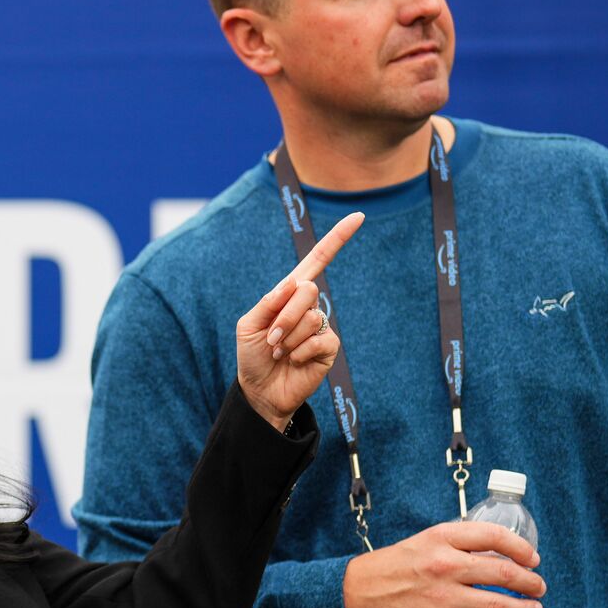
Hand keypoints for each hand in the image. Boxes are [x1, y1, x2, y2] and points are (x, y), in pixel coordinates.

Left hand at [236, 211, 363, 431]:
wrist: (260, 390)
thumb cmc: (253, 355)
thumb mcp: (249, 325)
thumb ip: (268, 303)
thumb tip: (293, 284)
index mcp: (289, 294)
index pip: (317, 261)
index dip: (336, 239)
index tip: (358, 217)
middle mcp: (309, 306)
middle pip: (308, 290)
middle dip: (284, 316)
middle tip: (272, 339)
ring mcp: (321, 326)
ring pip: (311, 318)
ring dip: (288, 339)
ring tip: (280, 353)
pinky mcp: (329, 347)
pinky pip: (320, 340)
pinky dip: (300, 352)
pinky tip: (294, 361)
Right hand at [341, 521, 543, 607]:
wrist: (359, 593)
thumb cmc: (395, 565)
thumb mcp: (426, 541)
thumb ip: (460, 545)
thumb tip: (499, 555)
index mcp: (442, 538)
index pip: (494, 537)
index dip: (522, 548)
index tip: (532, 558)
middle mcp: (445, 564)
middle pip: (504, 573)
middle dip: (530, 582)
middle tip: (538, 587)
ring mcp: (443, 596)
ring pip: (499, 604)